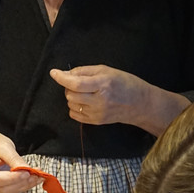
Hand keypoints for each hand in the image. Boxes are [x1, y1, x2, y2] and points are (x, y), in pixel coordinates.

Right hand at [0, 131, 41, 192]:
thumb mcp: (4, 147)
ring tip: (38, 176)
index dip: (13, 178)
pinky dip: (23, 185)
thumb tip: (27, 170)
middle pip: (3, 188)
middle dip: (21, 183)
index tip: (27, 172)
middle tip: (36, 175)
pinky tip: (33, 179)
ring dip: (25, 185)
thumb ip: (14, 159)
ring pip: (8, 191)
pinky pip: (11, 190)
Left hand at [50, 66, 187, 134]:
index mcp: (103, 84)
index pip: (76, 83)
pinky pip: (74, 114)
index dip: (62, 78)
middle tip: (80, 82)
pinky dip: (75, 106)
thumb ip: (84, 71)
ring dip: (73, 96)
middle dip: (69, 86)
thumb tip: (66, 73)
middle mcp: (100, 100)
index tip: (54, 73)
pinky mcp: (96, 122)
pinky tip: (85, 102)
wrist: (139, 104)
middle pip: (71, 94)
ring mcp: (97, 113)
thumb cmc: (125, 83)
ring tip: (85, 92)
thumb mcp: (106, 70)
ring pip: (71, 104)